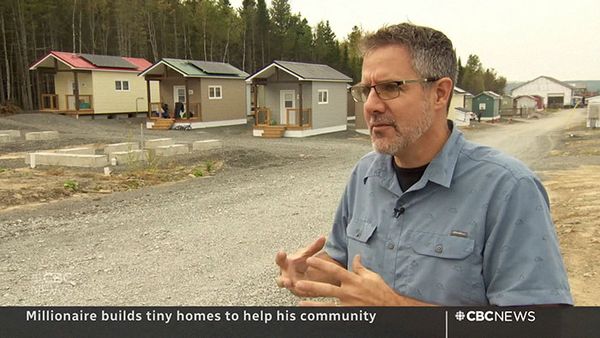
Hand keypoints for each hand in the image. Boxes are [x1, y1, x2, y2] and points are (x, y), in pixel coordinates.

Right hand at [275, 236, 325, 296]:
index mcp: (285, 264)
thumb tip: (323, 238)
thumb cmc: (301, 262)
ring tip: (292, 286)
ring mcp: (289, 284)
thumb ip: (314, 247)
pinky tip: (306, 292)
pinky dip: (299, 292)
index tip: (282, 252)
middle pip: (279, 279)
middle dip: (282, 280)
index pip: (280, 259)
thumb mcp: (307, 254)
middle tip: (287, 280)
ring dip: (289, 288)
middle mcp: (285, 275)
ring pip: (287, 288)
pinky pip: (296, 292)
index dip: (280, 256)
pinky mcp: (295, 291)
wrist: (304, 273)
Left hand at [295, 255, 430, 305]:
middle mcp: (350, 293)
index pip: (335, 271)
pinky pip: (333, 316)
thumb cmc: (382, 291)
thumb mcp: (372, 276)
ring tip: (300, 302)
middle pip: (327, 288)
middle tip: (298, 283)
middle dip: (312, 286)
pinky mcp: (350, 315)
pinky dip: (323, 315)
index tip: (310, 260)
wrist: (391, 308)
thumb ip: (361, 267)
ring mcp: (349, 305)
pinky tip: (313, 315)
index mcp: (354, 280)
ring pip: (327, 305)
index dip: (322, 265)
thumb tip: (356, 257)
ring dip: (313, 304)